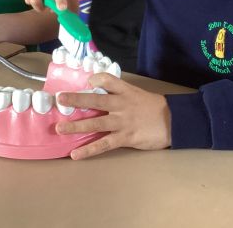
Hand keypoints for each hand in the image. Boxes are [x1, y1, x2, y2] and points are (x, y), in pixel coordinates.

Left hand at [55, 73, 171, 159]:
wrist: (173, 121)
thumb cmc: (153, 107)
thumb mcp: (137, 93)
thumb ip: (119, 92)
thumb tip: (98, 90)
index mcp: (125, 91)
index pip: (108, 79)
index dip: (95, 79)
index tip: (86, 81)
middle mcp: (121, 104)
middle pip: (96, 99)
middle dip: (77, 99)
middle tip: (60, 99)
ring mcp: (122, 121)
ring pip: (96, 122)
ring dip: (76, 126)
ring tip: (59, 129)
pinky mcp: (125, 137)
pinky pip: (104, 144)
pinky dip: (89, 149)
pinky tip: (76, 154)